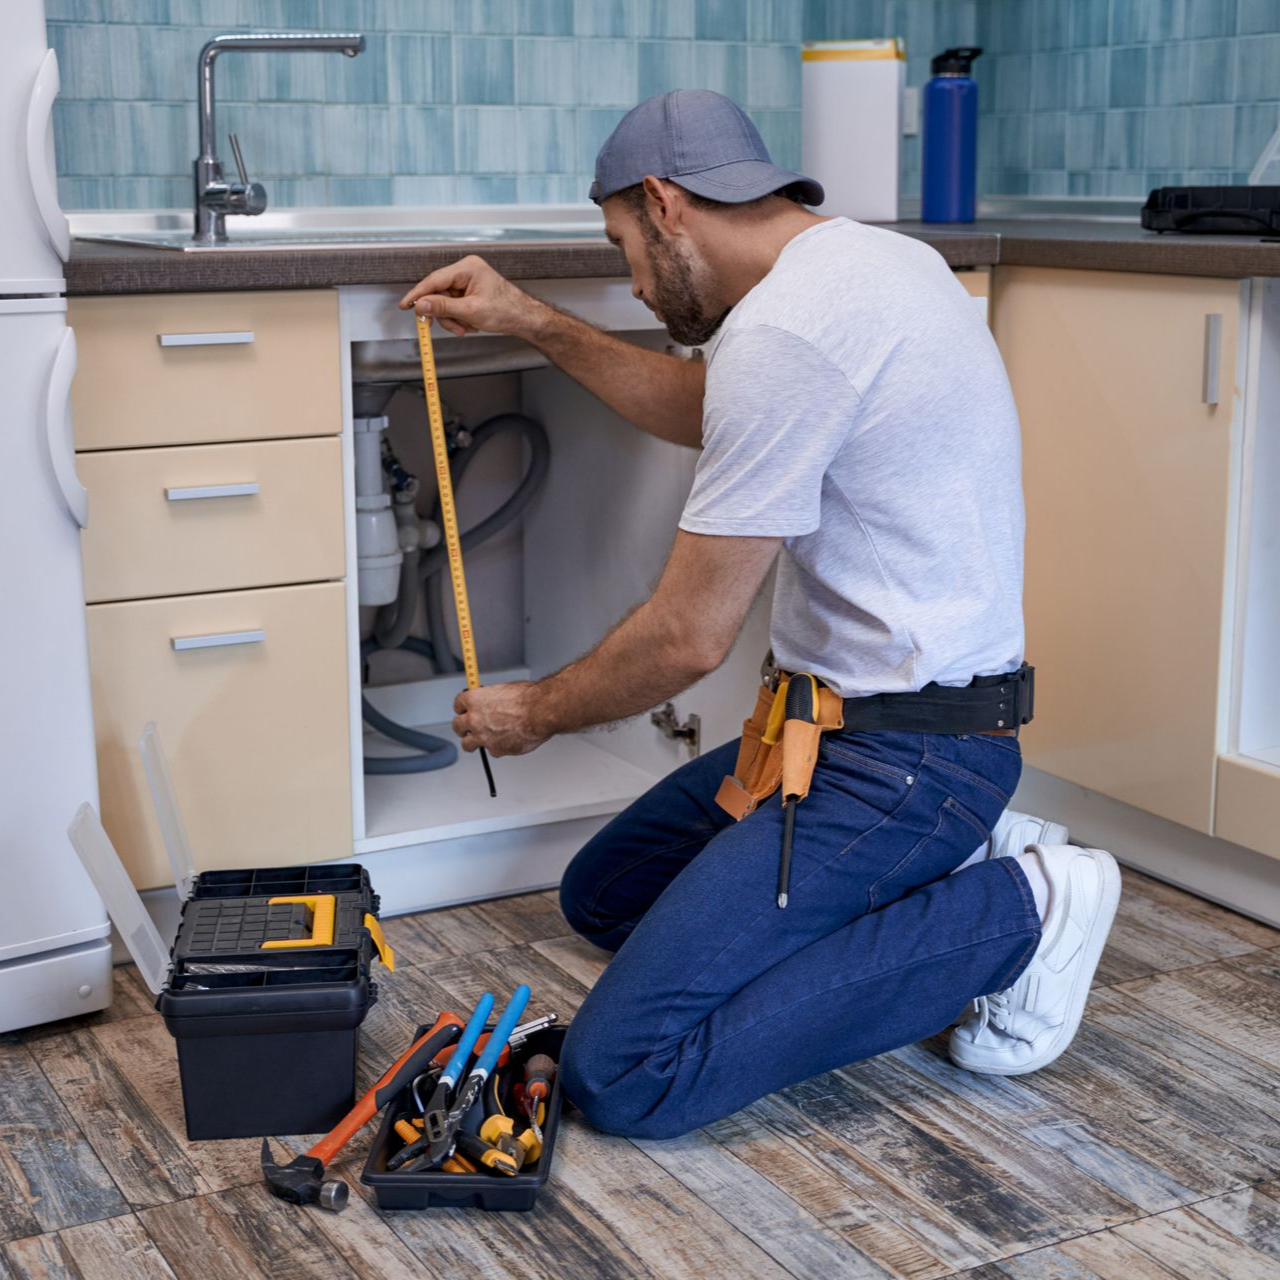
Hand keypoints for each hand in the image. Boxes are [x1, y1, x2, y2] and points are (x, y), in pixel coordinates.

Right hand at [399, 255, 546, 338]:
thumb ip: (443, 307)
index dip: (418, 294)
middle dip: (444, 314)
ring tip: (466, 328)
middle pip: (438, 293)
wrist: (523, 319)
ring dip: (452, 319)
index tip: (406, 305)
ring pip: (445, 303)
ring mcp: (467, 282)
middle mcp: (466, 271)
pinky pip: (454, 306)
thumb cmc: (506, 310)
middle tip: (451, 327)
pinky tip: (471, 325)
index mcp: (467, 268)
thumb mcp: (470, 311)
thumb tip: (421, 304)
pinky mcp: (469, 293)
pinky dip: (459, 319)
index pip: (434, 280)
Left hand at [452, 682, 548, 757]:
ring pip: (467, 744)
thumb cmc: (528, 699)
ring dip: (472, 743)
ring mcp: (482, 736)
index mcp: (475, 699)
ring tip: (478, 742)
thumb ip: (493, 699)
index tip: (465, 711)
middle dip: (462, 728)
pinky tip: (506, 742)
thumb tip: (493, 702)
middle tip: (466, 729)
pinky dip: (497, 748)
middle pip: (457, 726)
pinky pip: (491, 751)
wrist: (540, 713)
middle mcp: (474, 718)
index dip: (462, 708)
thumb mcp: (505, 690)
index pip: (458, 705)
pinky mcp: (495, 750)